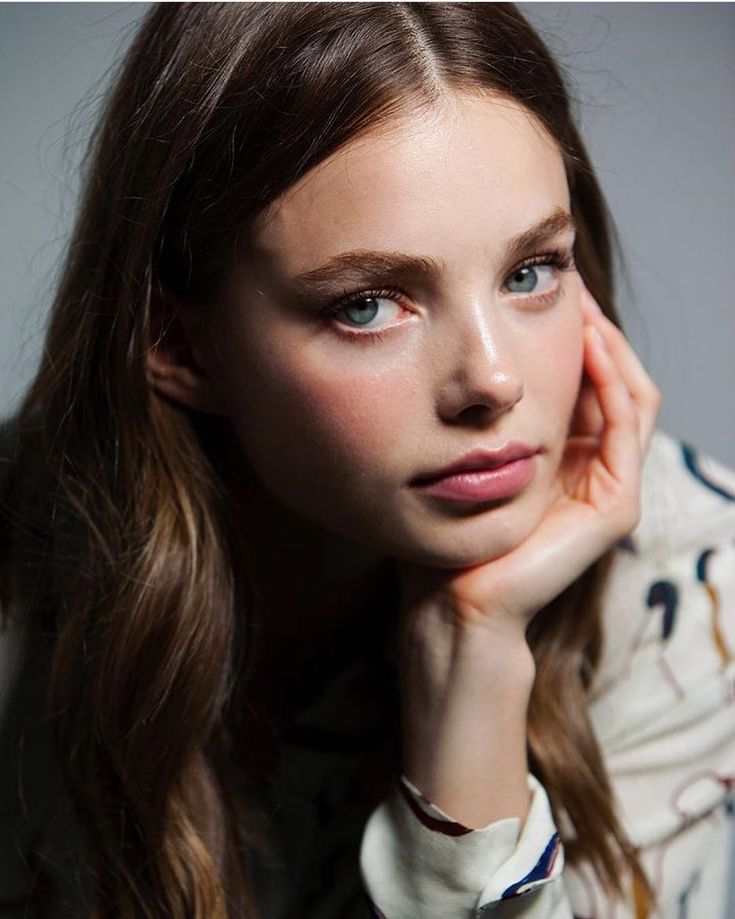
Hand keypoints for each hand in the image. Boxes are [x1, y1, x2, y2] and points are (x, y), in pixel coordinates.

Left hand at [394, 287, 660, 826]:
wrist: (449, 600)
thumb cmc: (446, 530)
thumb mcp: (463, 456)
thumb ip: (478, 416)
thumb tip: (461, 358)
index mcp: (564, 460)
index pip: (584, 383)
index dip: (572, 336)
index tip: (542, 292)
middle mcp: (592, 471)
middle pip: (611, 382)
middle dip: (593, 330)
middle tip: (567, 283)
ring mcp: (609, 490)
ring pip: (629, 395)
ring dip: (608, 345)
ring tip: (581, 303)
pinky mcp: (614, 508)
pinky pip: (625, 427)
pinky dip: (612, 380)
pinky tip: (588, 343)